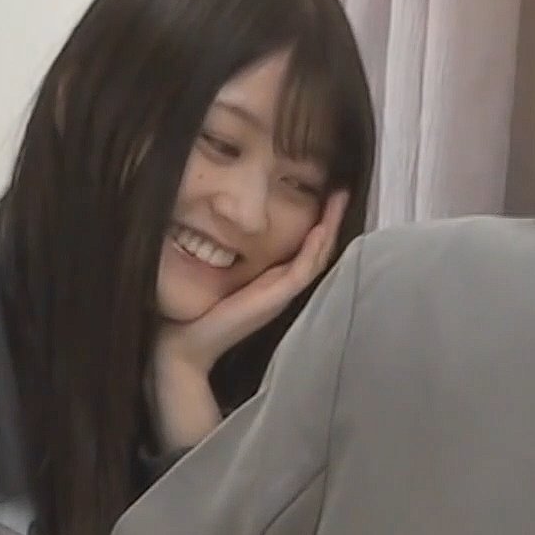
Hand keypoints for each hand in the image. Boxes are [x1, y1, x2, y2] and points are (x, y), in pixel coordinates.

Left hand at [148, 191, 350, 452]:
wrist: (191, 343)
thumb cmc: (201, 310)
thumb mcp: (219, 275)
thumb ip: (229, 255)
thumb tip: (222, 227)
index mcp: (273, 279)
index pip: (305, 247)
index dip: (318, 221)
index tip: (326, 193)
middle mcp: (282, 285)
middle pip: (318, 248)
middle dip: (331, 219)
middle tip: (343, 190)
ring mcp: (282, 292)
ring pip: (317, 256)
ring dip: (329, 228)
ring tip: (340, 200)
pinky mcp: (277, 298)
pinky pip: (302, 270)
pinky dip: (314, 249)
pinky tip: (320, 229)